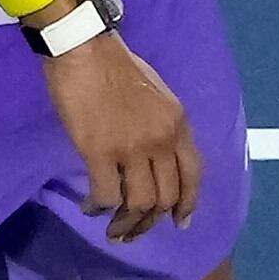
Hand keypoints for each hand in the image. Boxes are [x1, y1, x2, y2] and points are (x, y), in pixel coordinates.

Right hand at [38, 32, 200, 241]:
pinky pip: (106, 196)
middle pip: (166, 197)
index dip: (188, 204)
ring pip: (139, 204)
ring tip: (113, 230)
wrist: (85, 49)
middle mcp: (161, 140)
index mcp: (178, 123)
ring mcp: (132, 148)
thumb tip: (156, 158)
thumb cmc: (116, 65)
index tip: (179, 222)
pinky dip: (99, 208)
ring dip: (126, 224)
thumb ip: (163, 126)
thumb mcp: (157, 94)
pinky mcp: (99, 152)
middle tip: (133, 231)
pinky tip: (90, 207)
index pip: (193, 175)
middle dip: (150, 222)